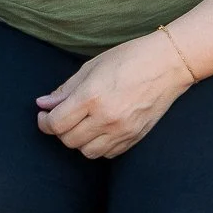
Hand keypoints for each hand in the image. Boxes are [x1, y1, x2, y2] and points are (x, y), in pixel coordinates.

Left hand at [36, 32, 195, 159]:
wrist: (168, 64)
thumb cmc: (130, 58)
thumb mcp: (92, 67)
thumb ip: (66, 89)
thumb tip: (44, 104)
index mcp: (92, 97)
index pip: (56, 123)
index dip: (44, 122)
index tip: (44, 114)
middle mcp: (106, 118)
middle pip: (68, 140)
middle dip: (60, 130)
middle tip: (61, 117)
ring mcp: (122, 130)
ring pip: (87, 152)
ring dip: (79, 140)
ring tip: (81, 124)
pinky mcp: (135, 137)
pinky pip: (108, 154)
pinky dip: (98, 146)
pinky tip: (99, 130)